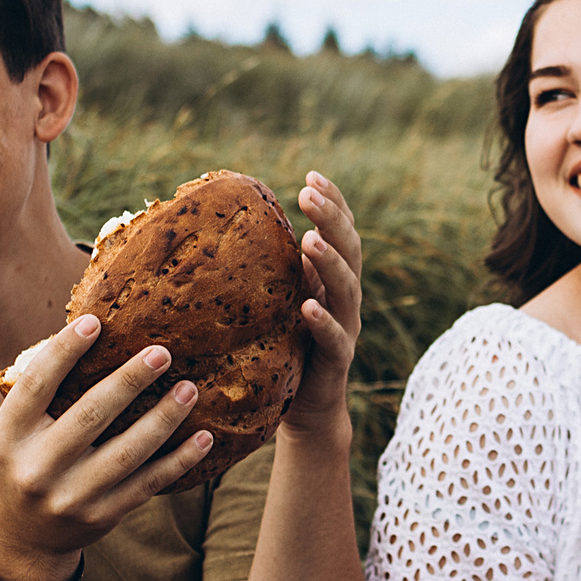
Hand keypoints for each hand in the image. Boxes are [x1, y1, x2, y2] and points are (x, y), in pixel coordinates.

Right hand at [0, 314, 212, 580]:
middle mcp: (36, 469)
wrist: (19, 541)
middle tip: (161, 353)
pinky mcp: (102, 516)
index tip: (94, 323)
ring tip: (189, 389)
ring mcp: (71, 497)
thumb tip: (89, 336)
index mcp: (7, 439)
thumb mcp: (11, 436)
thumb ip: (39, 398)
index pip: (35, 386)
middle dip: (129, 381)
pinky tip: (202, 438)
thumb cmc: (21, 467)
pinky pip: (147, 484)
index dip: (63, 352)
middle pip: (90, 416)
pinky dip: (179, 461)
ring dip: (163, 418)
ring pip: (127, 452)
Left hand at [282, 171, 363, 436]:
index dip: (333, 203)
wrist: (306, 406)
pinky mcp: (336, 360)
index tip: (312, 175)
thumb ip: (273, 264)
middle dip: (332, 219)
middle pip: (350, 250)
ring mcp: (346, 328)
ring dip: (330, 262)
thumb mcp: (280, 296)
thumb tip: (230, 222)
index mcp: (334, 277)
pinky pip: (334, 338)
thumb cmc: (288, 344)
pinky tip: (308, 307)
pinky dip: (323, 321)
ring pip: (347, 289)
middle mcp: (346, 297)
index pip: (342, 231)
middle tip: (308, 193)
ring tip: (310, 239)